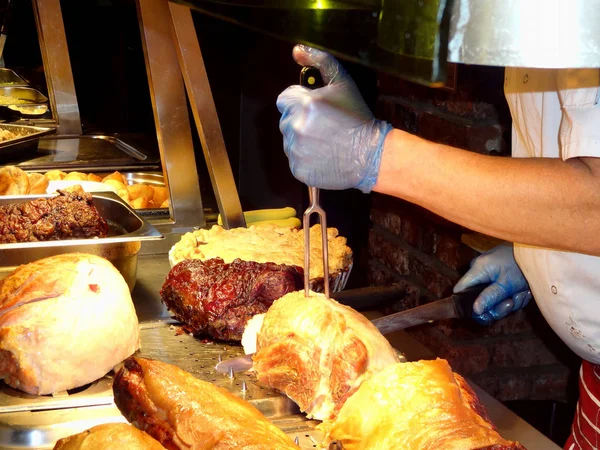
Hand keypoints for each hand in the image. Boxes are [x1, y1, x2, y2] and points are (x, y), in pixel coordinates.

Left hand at [276, 45, 391, 192]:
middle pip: (286, 120)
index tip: (315, 110)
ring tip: (325, 142)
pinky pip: (294, 160)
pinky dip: (305, 159)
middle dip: (300, 121)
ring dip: (301, 140)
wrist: (370, 154)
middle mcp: (295, 127)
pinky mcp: (299, 170)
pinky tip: (323, 155)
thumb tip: (297, 50)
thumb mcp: (343, 82)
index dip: (299, 102)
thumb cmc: (358, 117)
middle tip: (324, 126)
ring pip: (289, 141)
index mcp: (303, 104)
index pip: (284, 99)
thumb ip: (319, 61)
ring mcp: (295, 151)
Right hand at [454, 244, 531, 325]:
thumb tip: (475, 310)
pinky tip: (524, 291)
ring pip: (494, 299)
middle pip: (480, 299)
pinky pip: (503, 294)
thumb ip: (489, 297)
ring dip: (511, 301)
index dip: (468, 305)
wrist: (538, 252)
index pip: (460, 290)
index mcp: (477, 270)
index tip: (484, 313)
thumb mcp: (506, 284)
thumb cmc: (521, 265)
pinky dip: (514, 296)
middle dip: (499, 305)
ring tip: (522, 293)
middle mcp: (480, 272)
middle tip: (512, 301)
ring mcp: (490, 274)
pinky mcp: (500, 277)